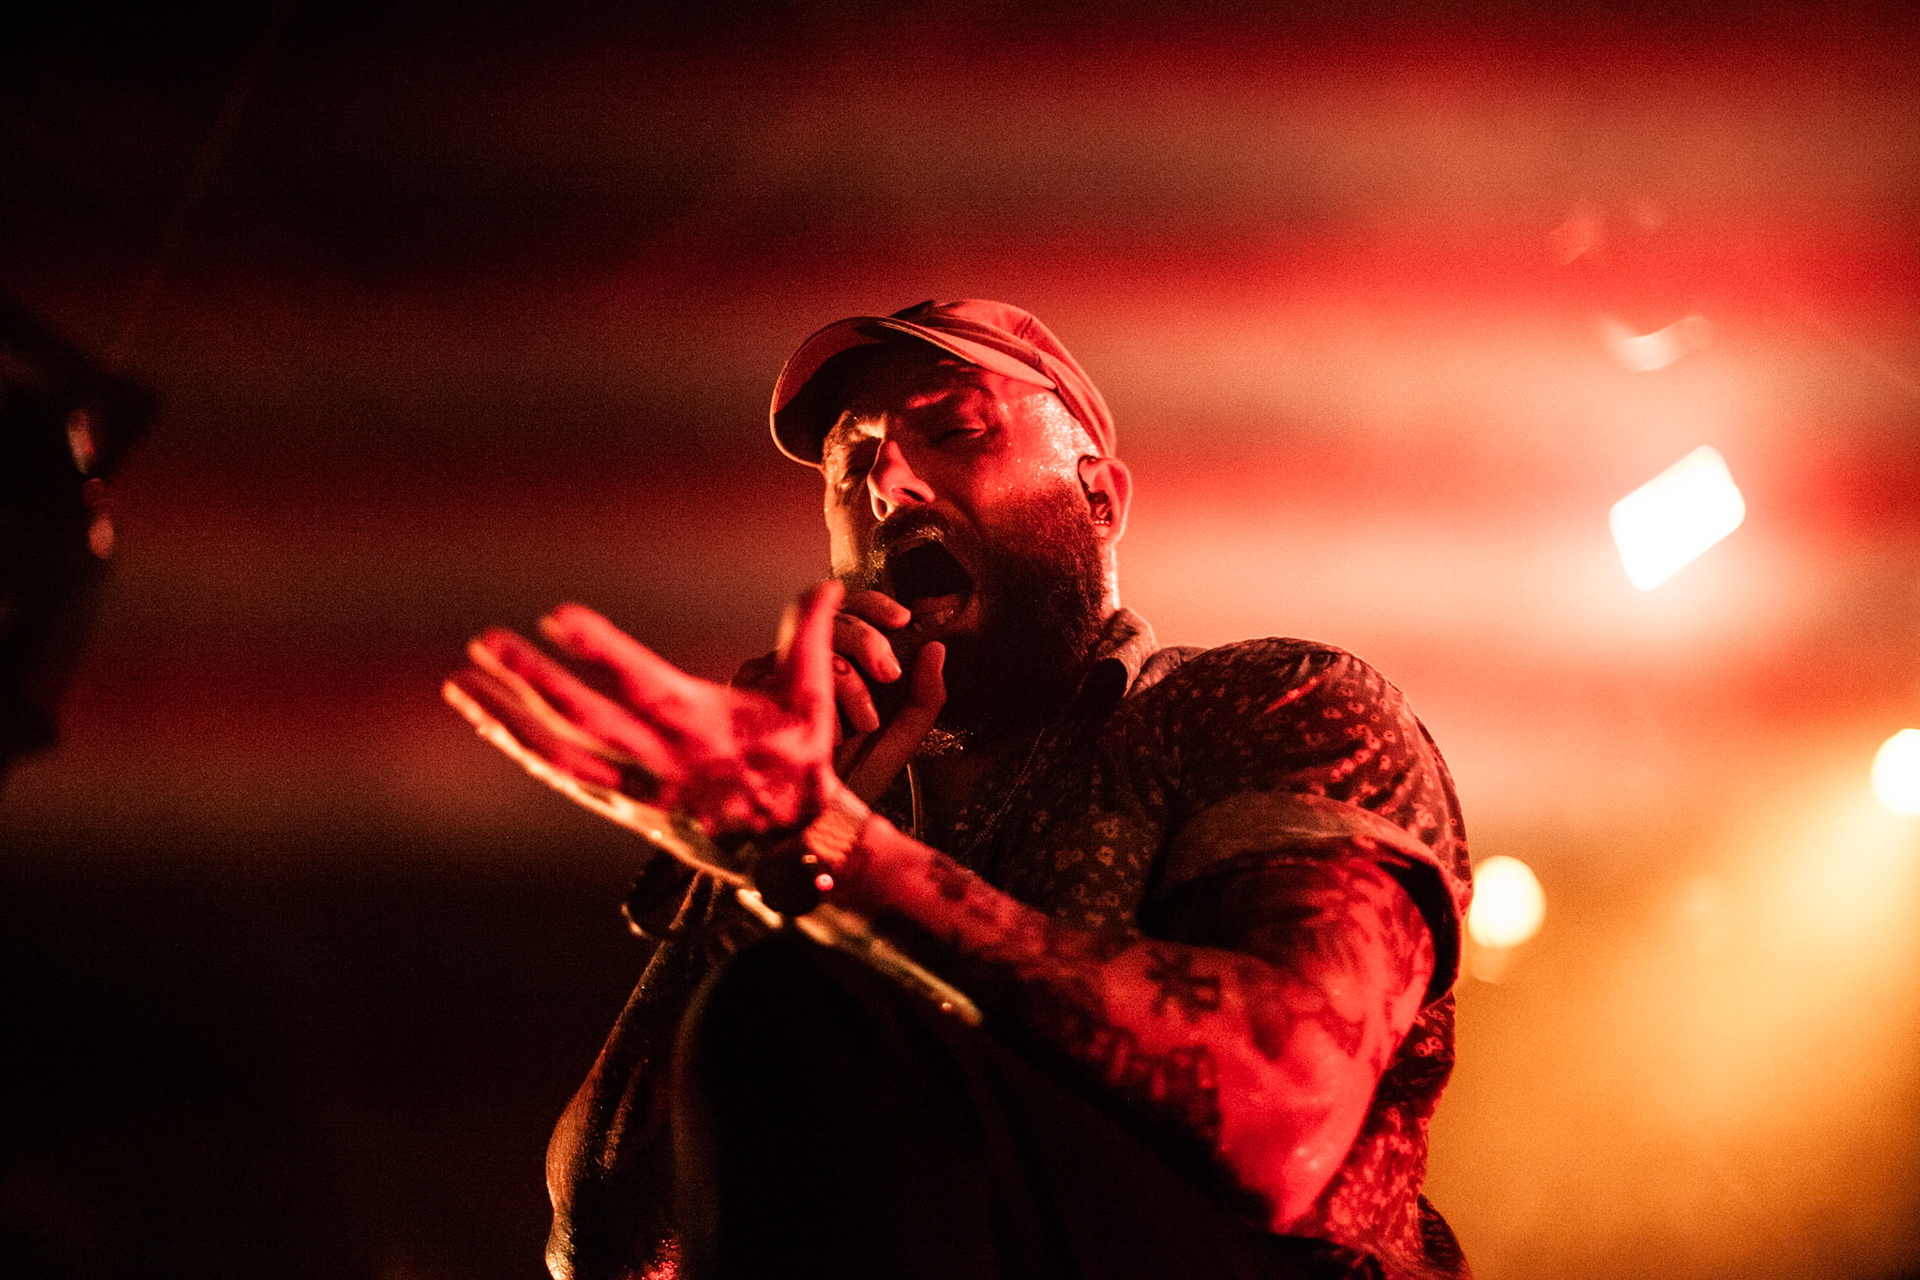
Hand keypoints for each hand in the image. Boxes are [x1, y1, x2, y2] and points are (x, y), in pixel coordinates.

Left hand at [447, 582, 842, 837]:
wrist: (792, 849)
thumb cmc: (800, 767)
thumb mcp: (811, 701)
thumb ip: (812, 638)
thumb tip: (826, 585)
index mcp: (700, 726)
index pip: (639, 681)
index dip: (599, 650)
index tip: (558, 617)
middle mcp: (658, 761)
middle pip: (580, 717)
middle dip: (528, 678)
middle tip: (485, 642)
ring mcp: (634, 790)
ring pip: (556, 753)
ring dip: (505, 718)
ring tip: (462, 684)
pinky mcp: (623, 809)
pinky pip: (563, 777)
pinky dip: (523, 749)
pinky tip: (492, 723)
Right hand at [733, 588, 943, 804]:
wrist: (816, 817)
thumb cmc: (854, 774)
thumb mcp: (901, 735)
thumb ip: (925, 695)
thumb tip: (936, 648)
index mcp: (840, 658)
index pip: (851, 610)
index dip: (875, 605)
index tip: (902, 619)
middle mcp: (802, 656)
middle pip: (834, 619)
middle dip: (869, 641)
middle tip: (889, 674)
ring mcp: (772, 668)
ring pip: (814, 646)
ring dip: (847, 685)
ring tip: (862, 723)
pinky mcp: (749, 687)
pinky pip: (785, 674)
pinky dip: (817, 705)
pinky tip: (825, 735)